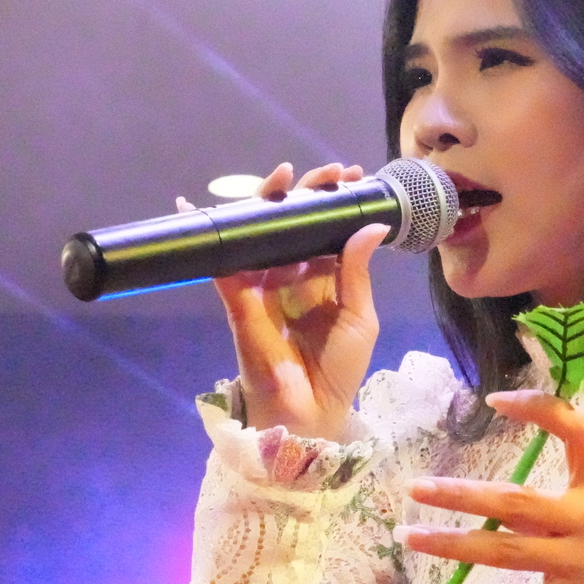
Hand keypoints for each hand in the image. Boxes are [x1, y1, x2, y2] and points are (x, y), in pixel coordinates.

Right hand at [204, 162, 383, 441]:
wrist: (310, 411)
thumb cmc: (339, 368)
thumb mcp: (359, 317)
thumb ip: (357, 271)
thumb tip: (372, 226)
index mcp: (324, 278)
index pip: (327, 230)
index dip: (336, 203)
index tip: (351, 176)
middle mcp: (293, 275)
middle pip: (295, 224)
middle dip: (309, 193)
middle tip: (329, 172)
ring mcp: (264, 284)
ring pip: (262, 233)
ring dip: (273, 201)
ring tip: (288, 176)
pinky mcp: (239, 299)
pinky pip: (224, 262)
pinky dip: (217, 234)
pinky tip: (211, 207)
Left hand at [397, 391, 583, 583]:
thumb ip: (573, 487)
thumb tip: (503, 484)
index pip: (577, 430)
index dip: (537, 408)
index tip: (493, 399)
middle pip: (516, 502)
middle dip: (460, 495)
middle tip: (416, 489)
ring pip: (505, 553)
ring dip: (453, 544)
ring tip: (414, 537)